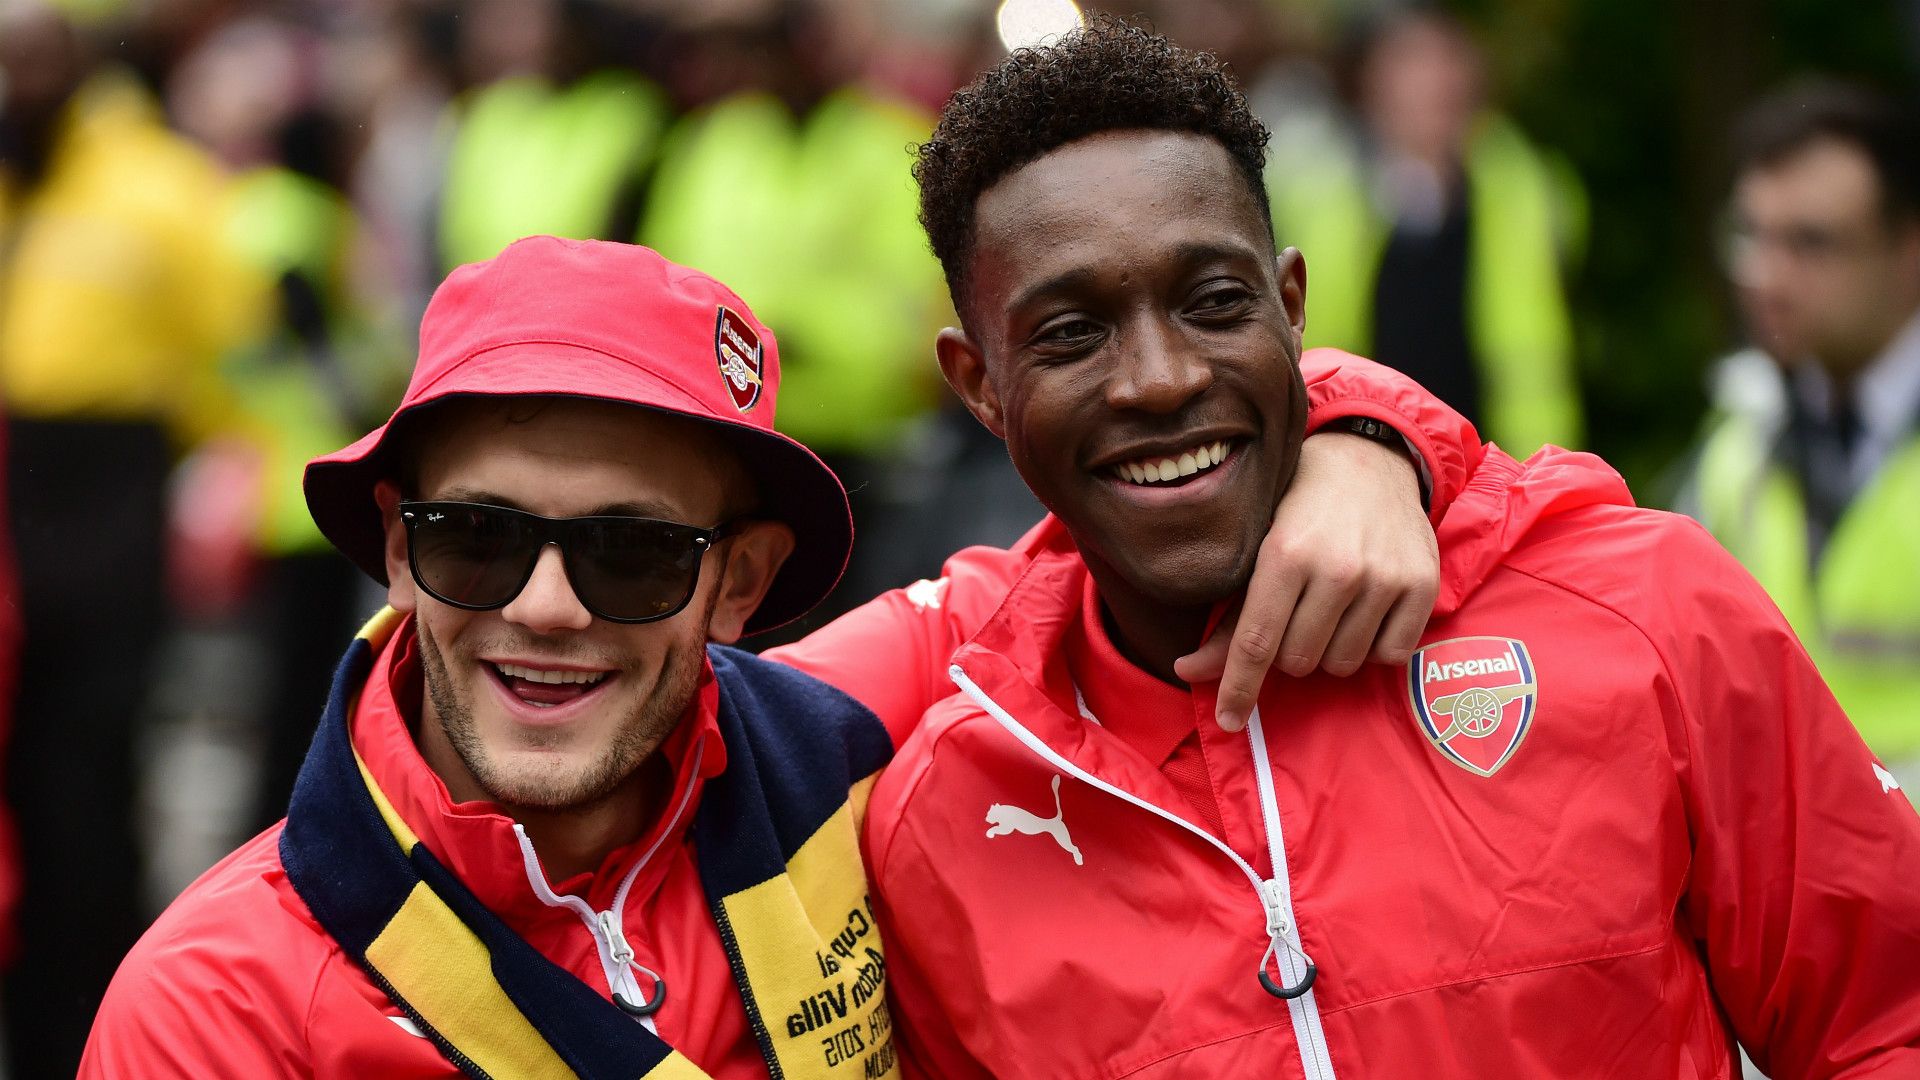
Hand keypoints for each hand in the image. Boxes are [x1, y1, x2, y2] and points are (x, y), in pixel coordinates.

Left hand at [1174, 431, 1437, 731]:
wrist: (1369, 461)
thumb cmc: (1298, 507)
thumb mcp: (1256, 548)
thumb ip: (1228, 617)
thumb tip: (1187, 670)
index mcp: (1285, 553)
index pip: (1256, 643)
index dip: (1238, 688)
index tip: (1227, 720)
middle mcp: (1338, 567)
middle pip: (1298, 662)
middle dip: (1289, 650)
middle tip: (1295, 611)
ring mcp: (1385, 577)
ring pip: (1343, 664)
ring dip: (1329, 649)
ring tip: (1330, 607)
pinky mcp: (1422, 585)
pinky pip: (1388, 656)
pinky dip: (1372, 646)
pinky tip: (1365, 609)